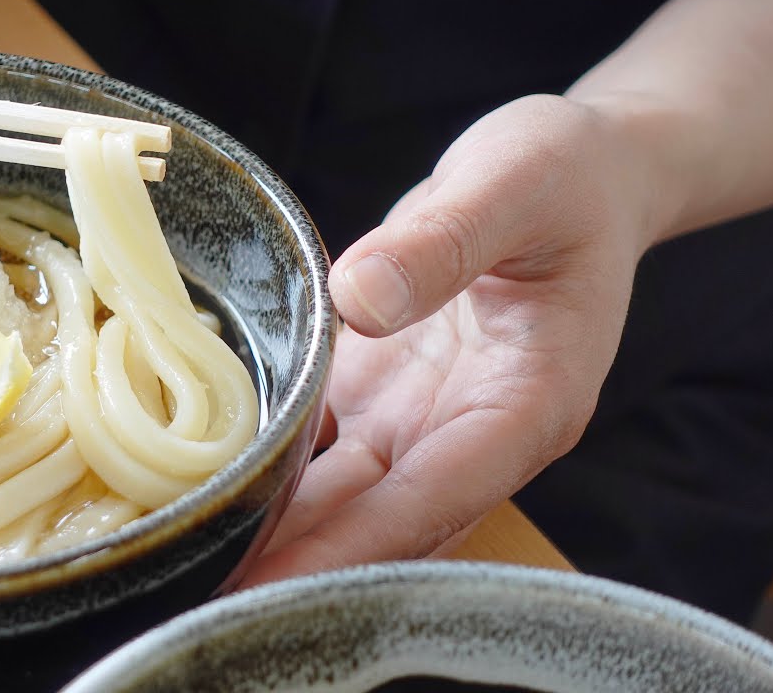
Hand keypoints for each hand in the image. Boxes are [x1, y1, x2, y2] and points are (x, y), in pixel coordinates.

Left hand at [243, 94, 663, 585]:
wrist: (575, 175)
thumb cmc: (566, 177)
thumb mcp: (514, 184)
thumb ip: (445, 242)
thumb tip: (359, 301)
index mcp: (527, 401)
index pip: (436, 497)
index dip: (354, 546)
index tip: (277, 583)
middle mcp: (473, 429)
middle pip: (381, 519)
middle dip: (300, 564)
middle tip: (208, 596)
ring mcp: (424, 415)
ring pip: (345, 495)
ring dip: (278, 529)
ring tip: (196, 556)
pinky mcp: (384, 390)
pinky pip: (322, 443)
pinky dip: (273, 468)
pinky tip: (213, 483)